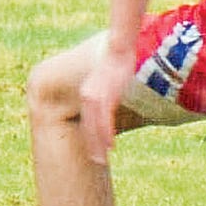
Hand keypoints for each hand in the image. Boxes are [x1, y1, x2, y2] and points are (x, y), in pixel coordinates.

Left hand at [76, 48, 131, 164]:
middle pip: (86, 126)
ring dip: (97, 144)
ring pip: (94, 126)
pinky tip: (111, 145)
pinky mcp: (107, 94)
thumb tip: (116, 98)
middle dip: (90, 146)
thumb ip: (110, 89)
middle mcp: (88, 95)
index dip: (89, 137)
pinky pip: (105, 119)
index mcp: (88, 92)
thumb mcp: (111, 78)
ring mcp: (96, 95)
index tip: (93, 150)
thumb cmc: (118, 59)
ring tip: (101, 160)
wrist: (120, 44)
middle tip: (96, 162)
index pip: (85, 120)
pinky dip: (106, 133)